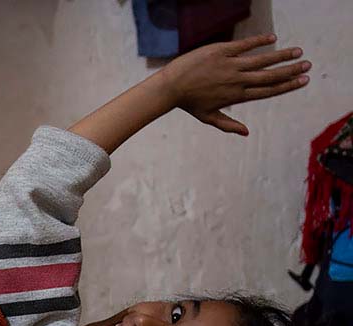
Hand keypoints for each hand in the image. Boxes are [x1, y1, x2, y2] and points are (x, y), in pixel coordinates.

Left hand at [161, 34, 310, 135]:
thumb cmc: (189, 103)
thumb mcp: (208, 118)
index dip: (287, 86)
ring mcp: (229, 65)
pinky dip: (259, 41)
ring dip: (281, 55)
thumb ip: (229, 125)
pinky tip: (273, 38)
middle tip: (308, 65)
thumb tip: (247, 133)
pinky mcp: (221, 52)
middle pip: (270, 76)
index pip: (268, 91)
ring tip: (298, 51)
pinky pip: (244, 45)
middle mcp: (236, 81)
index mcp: (236, 96)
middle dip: (291, 71)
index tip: (302, 81)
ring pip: (262, 60)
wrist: (170, 87)